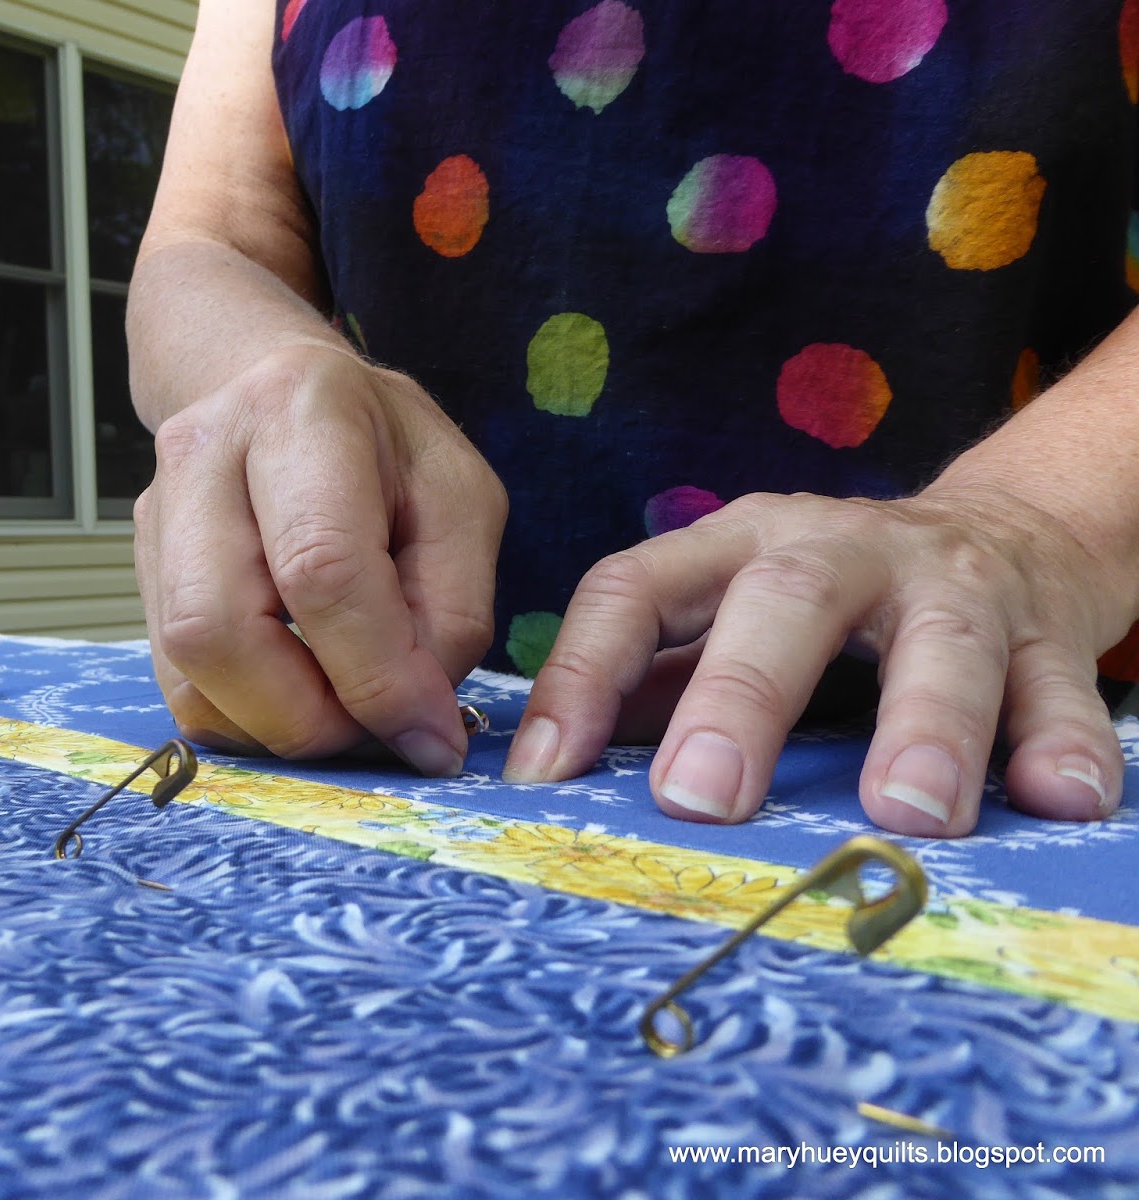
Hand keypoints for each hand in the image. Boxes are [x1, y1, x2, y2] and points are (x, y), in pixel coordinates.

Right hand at [135, 343, 507, 774]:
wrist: (282, 390)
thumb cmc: (386, 448)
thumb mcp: (462, 506)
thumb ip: (453, 616)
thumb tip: (418, 732)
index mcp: (300, 415)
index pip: (320, 571)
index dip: (377, 676)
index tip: (429, 735)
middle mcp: (202, 457)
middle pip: (219, 630)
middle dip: (308, 717)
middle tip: (376, 729)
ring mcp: (155, 517)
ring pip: (187, 672)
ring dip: (276, 727)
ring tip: (342, 708)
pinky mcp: (140, 571)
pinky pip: (179, 686)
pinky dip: (247, 719)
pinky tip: (299, 694)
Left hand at [504, 485, 1129, 835]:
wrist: (1004, 537)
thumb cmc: (826, 605)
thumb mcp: (726, 615)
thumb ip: (651, 681)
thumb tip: (546, 774)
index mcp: (733, 546)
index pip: (633, 590)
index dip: (579, 677)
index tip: (542, 779)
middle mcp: (837, 550)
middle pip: (784, 599)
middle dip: (742, 699)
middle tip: (704, 801)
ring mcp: (950, 584)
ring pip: (940, 637)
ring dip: (924, 725)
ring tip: (906, 814)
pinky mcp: (1047, 631)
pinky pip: (1061, 685)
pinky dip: (1064, 742)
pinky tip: (1060, 799)